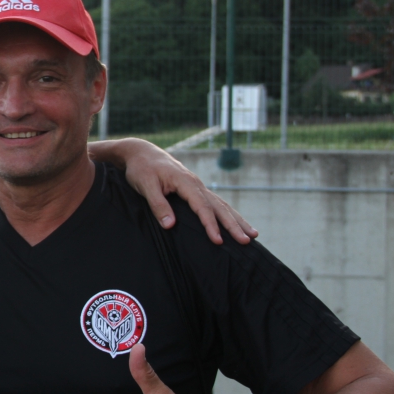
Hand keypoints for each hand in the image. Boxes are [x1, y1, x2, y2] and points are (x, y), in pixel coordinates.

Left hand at [91, 138, 256, 244]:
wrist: (142, 153)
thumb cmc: (142, 168)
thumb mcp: (145, 186)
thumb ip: (158, 205)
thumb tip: (170, 225)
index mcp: (186, 182)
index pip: (202, 206)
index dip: (210, 225)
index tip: (218, 241)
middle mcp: (196, 184)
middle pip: (219, 206)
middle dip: (234, 225)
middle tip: (247, 240)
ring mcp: (198, 186)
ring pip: (221, 205)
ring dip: (237, 220)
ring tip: (252, 234)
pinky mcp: (195, 189)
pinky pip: (215, 203)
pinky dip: (228, 214)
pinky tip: (236, 223)